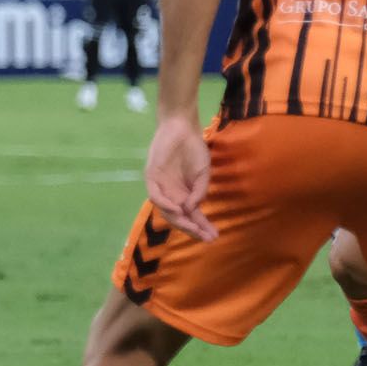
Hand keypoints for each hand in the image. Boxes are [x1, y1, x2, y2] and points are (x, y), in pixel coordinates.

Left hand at [145, 112, 214, 241]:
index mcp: (184, 195)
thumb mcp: (202, 174)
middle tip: (205, 237)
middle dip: (192, 228)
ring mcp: (160, 187)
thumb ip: (199, 192)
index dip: (202, 227)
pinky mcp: (151, 177)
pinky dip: (165, 204)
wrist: (183, 128)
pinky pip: (155, 196)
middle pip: (179, 218)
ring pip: (166, 211)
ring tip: (193, 228)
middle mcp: (171, 194)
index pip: (192, 216)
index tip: (214, 236)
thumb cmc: (194, 149)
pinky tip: (178, 210)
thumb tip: (192, 210)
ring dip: (180, 221)